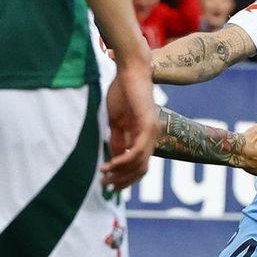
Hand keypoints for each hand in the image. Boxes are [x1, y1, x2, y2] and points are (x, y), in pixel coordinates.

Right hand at [102, 59, 160, 190]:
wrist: (130, 70)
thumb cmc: (122, 92)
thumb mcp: (116, 122)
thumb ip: (117, 140)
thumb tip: (113, 160)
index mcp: (146, 136)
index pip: (140, 166)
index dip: (126, 179)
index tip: (110, 186)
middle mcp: (152, 137)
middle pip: (141, 170)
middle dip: (122, 181)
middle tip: (105, 186)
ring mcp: (151, 132)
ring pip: (139, 164)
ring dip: (120, 174)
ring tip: (103, 176)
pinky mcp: (147, 126)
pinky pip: (136, 152)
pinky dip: (122, 162)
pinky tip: (109, 165)